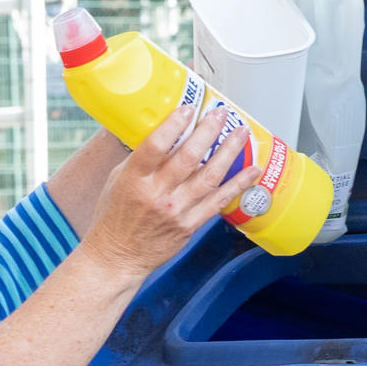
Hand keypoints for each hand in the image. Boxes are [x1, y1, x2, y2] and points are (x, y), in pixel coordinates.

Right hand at [75, 110, 257, 283]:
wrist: (118, 257)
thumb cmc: (114, 217)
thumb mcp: (117, 180)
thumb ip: (141, 159)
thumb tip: (164, 132)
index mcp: (135, 179)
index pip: (156, 145)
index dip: (174, 125)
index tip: (189, 108)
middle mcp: (157, 194)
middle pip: (189, 157)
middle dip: (208, 131)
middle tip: (221, 113)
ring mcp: (176, 211)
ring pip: (209, 177)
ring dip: (229, 152)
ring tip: (241, 132)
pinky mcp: (189, 225)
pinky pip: (218, 202)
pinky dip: (237, 185)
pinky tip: (252, 170)